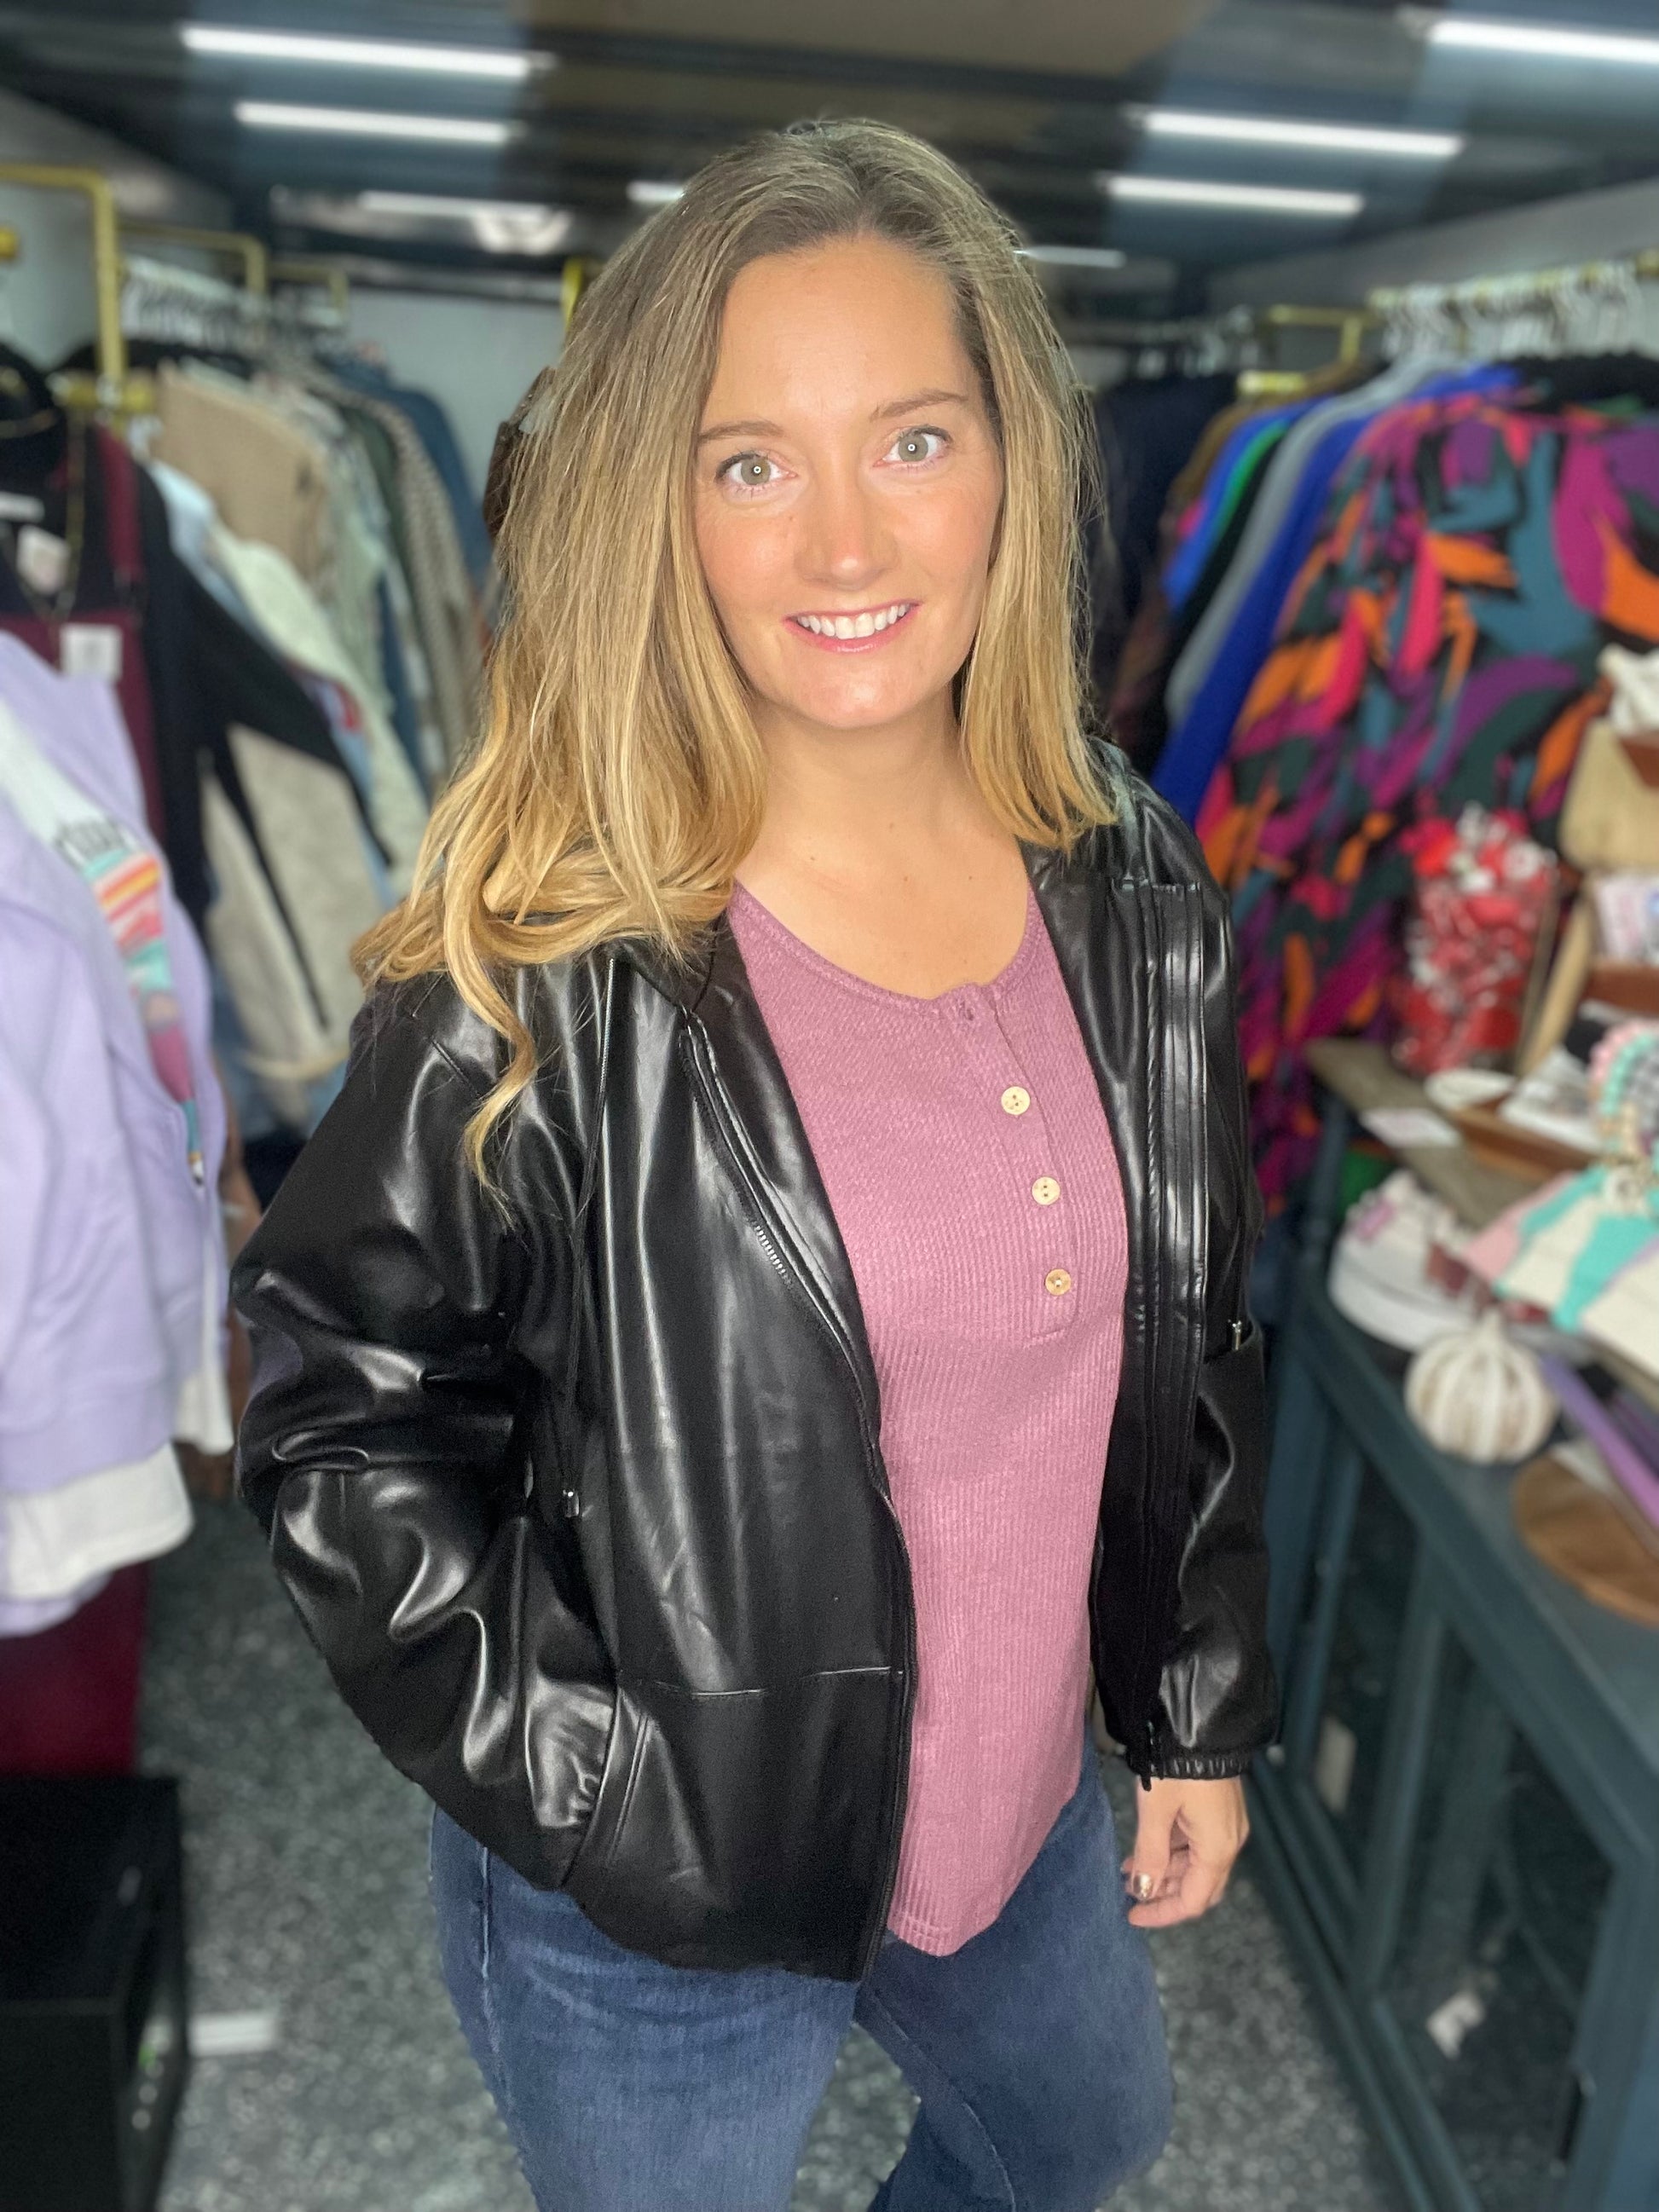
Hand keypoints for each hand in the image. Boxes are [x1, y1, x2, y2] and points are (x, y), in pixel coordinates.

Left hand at [1122, 1775, 1247, 1927]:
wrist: (1201, 1723)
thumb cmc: (1178, 1766)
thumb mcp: (1156, 1811)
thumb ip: (1149, 1854)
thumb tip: (1143, 1891)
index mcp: (1217, 1849)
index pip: (1192, 1901)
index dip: (1162, 1913)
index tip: (1133, 1915)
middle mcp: (1228, 1843)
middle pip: (1199, 1886)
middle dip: (1164, 1892)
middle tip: (1131, 1891)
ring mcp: (1227, 1826)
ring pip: (1196, 1864)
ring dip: (1165, 1869)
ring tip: (1131, 1866)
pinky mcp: (1221, 1811)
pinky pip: (1198, 1843)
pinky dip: (1173, 1849)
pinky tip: (1148, 1845)